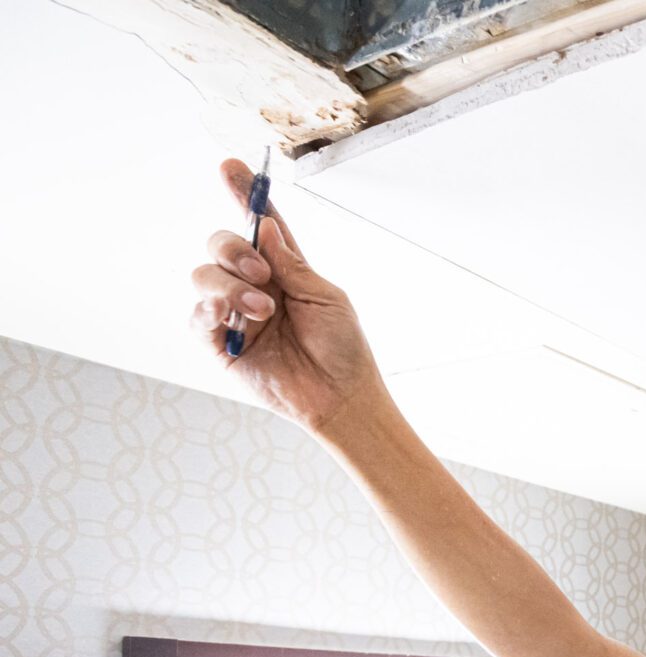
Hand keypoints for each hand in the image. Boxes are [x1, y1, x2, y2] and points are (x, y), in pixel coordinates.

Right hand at [189, 159, 389, 435]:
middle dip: (234, 249)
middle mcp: (252, 285)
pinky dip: (211, 308)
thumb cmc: (342, 347)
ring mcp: (233, 313)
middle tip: (263, 274)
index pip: (256, 225)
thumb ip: (291, 263)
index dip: (243, 195)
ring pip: (202, 275)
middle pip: (219, 244)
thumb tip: (263, 226)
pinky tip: (236, 317)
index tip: (230, 166)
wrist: (340, 395)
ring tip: (264, 309)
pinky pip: (197, 315)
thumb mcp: (325, 296)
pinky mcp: (219, 343)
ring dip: (230, 285)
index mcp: (282, 269)